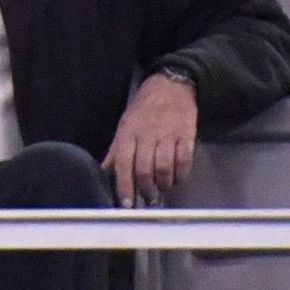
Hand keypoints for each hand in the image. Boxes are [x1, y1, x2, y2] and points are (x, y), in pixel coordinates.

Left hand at [106, 72, 201, 204]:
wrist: (171, 85)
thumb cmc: (145, 108)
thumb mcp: (125, 125)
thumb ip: (115, 151)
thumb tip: (103, 173)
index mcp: (128, 132)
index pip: (123, 163)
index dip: (124, 186)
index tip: (127, 204)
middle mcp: (147, 134)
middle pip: (144, 169)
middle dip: (146, 190)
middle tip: (148, 197)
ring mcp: (168, 134)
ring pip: (164, 168)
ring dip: (163, 184)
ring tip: (162, 187)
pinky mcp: (186, 134)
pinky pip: (184, 160)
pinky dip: (181, 174)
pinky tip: (177, 177)